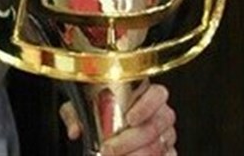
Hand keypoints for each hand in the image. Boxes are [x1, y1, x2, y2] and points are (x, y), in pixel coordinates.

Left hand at [59, 82, 176, 154]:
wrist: (107, 127)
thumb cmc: (99, 111)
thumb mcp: (82, 108)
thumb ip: (75, 115)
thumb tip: (74, 131)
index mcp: (146, 94)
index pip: (157, 94)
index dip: (146, 106)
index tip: (130, 119)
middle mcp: (161, 114)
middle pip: (155, 126)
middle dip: (131, 141)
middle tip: (109, 149)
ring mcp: (167, 135)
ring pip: (159, 146)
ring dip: (136, 155)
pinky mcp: (169, 153)